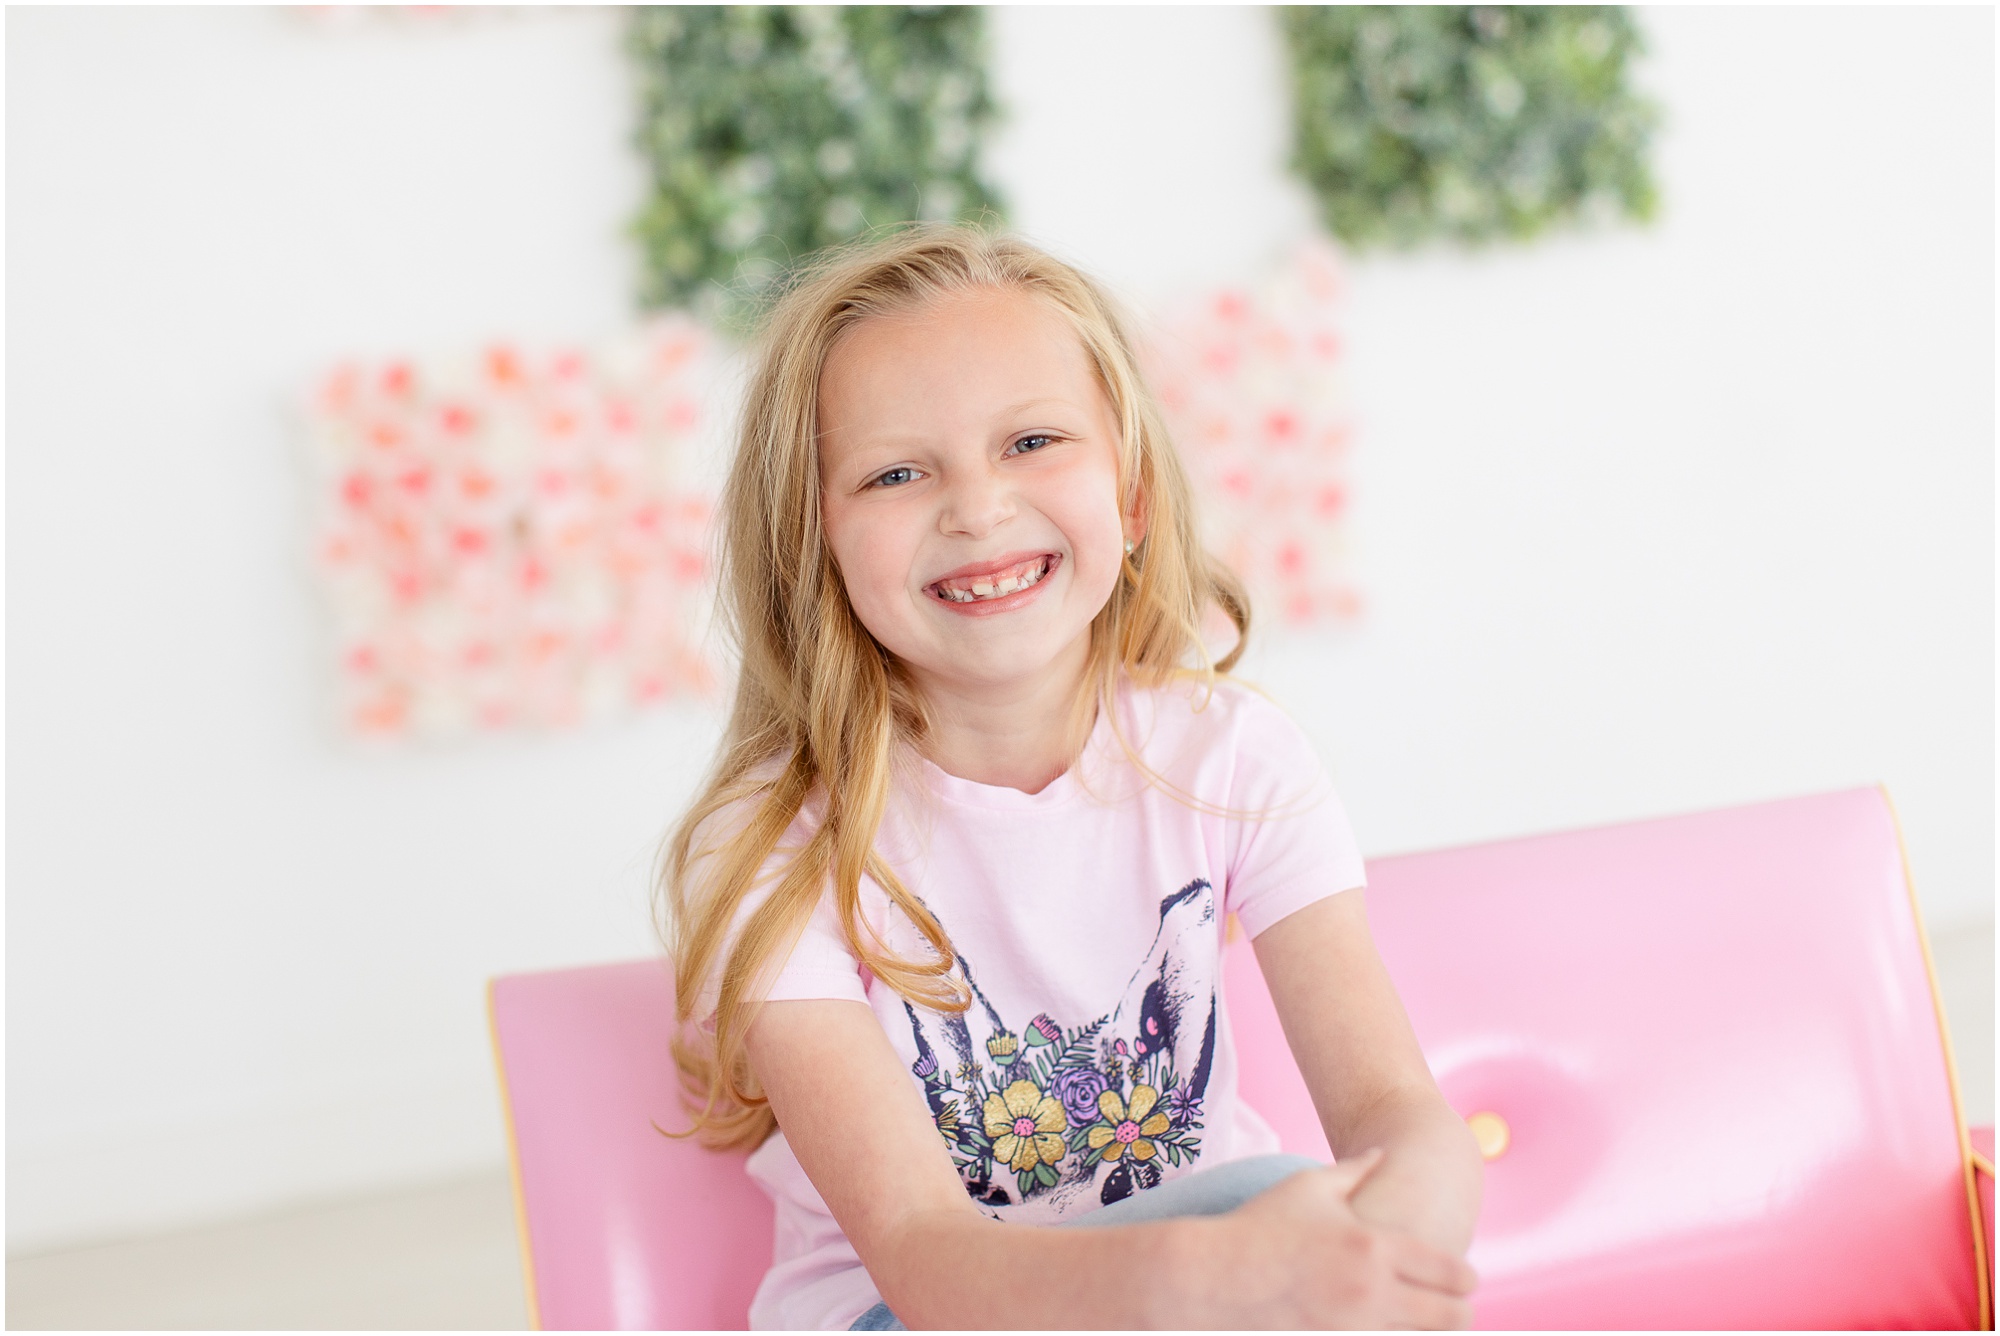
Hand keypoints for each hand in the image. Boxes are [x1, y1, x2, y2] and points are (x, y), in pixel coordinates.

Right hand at [1176, 1149, 1476, 1329]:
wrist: (1211, 1276)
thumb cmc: (1258, 1226)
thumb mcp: (1307, 1186)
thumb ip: (1354, 1171)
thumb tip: (1382, 1153)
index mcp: (1373, 1246)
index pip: (1450, 1270)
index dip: (1466, 1277)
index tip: (1466, 1279)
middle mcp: (1372, 1291)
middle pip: (1450, 1316)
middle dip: (1459, 1313)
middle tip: (1454, 1309)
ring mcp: (1354, 1329)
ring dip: (1428, 1333)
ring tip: (1423, 1323)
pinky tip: (1387, 1331)